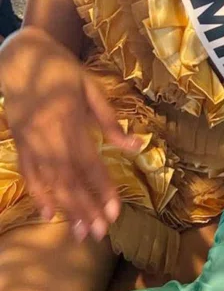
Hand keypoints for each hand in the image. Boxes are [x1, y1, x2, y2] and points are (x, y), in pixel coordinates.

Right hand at [0, 28, 140, 237]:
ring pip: (50, 182)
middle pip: (69, 180)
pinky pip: (29, 174)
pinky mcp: (20, 144)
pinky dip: (39, 195)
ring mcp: (31, 142)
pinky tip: (50, 214)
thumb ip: (109, 120)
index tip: (115, 211)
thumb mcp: (91, 87)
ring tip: (81, 232)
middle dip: (86, 208)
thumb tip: (135, 146)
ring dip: (67, 209)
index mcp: (70, 122)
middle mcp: (49, 137)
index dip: (102, 189)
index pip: (90, 164)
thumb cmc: (62, 70)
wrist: (21, 57)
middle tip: (101, 233)